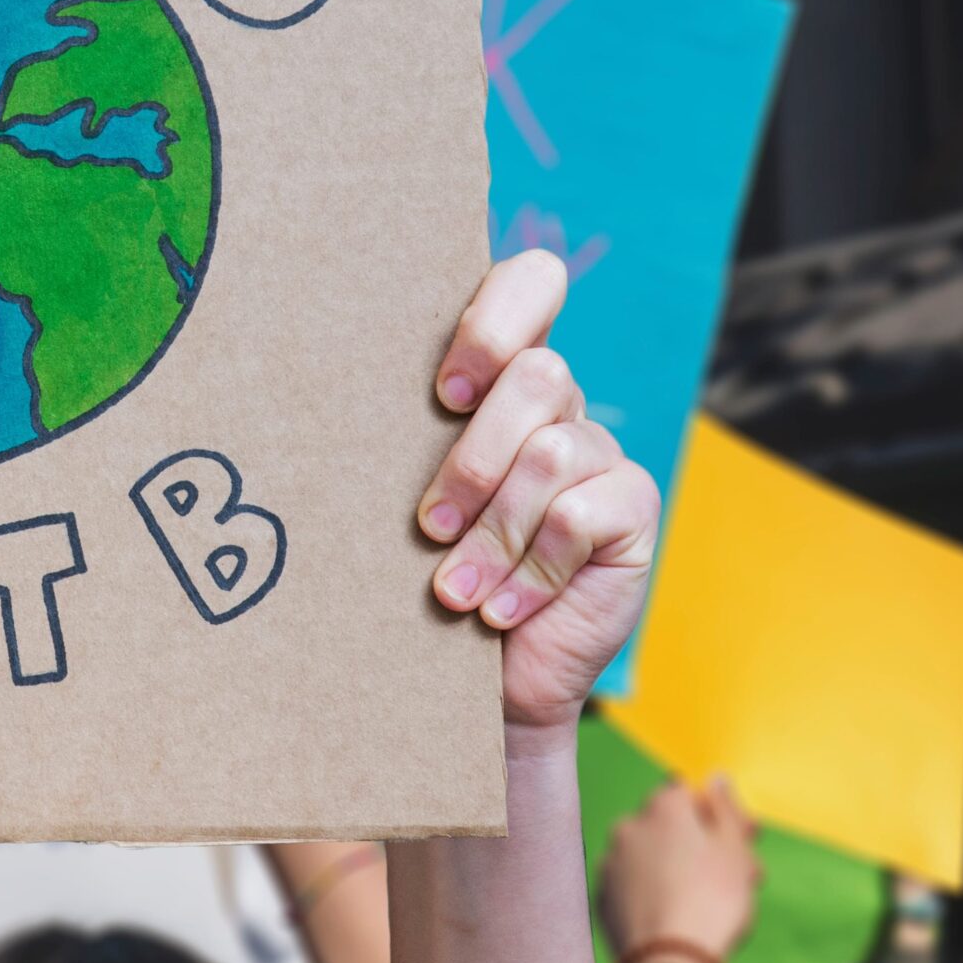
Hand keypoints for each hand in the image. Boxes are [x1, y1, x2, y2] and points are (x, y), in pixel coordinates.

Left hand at [415, 250, 660, 736]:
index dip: (496, 320)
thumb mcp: (409, 500)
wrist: (484, 679)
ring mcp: (600, 454)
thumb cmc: (427, 576)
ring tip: (453, 592)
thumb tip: (330, 401)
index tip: (445, 393)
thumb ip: (406, 440)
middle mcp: (558, 403)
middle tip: (429, 525)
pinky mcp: (632, 508)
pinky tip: (501, 610)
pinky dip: (527, 572)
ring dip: (490, 535)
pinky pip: (577, 517)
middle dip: (474, 458)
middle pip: (538, 373)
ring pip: (549, 454)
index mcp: (499, 377)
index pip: (530, 284)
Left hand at [600, 776, 760, 962]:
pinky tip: (678, 917)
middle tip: (742, 877)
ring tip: (712, 904)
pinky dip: (654, 894)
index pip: (691, 792)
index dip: (720, 815)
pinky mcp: (603, 898)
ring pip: (653, 858)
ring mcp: (610, 863)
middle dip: (704, 845)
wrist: (668, 962)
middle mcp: (628, 826)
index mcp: (662, 807)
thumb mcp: (734, 849)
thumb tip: (715, 777)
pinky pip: (635, 886)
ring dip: (680, 870)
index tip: (746, 839)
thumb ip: (724, 808)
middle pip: (672, 827)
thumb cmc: (711, 902)